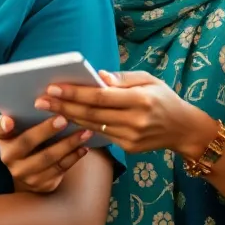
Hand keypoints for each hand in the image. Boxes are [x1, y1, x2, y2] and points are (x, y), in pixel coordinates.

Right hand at [0, 114, 92, 192]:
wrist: (32, 172)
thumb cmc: (30, 141)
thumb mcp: (21, 129)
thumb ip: (26, 116)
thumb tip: (47, 97)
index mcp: (3, 138)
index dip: (2, 125)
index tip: (9, 120)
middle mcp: (8, 157)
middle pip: (27, 142)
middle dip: (46, 130)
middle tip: (64, 119)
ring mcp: (23, 173)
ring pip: (48, 157)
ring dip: (68, 144)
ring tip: (84, 132)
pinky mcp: (40, 184)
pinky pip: (59, 169)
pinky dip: (74, 157)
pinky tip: (84, 147)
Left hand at [36, 70, 212, 159]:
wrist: (184, 129)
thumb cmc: (164, 99)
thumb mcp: (149, 80)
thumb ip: (122, 79)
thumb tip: (97, 76)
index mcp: (141, 100)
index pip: (101, 97)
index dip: (75, 92)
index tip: (53, 87)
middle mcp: (136, 121)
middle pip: (91, 113)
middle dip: (63, 105)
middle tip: (40, 99)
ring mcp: (131, 137)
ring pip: (92, 126)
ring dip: (67, 117)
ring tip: (47, 108)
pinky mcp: (128, 148)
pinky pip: (100, 135)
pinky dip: (82, 127)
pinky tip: (66, 119)